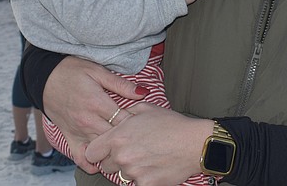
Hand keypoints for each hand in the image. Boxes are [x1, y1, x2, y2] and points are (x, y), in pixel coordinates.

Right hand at [43, 56, 147, 172]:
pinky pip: (80, 157)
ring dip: (115, 149)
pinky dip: (92, 163)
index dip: (138, 122)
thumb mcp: (98, 71)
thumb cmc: (73, 71)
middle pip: (115, 137)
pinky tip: (104, 161)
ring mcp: (77, 131)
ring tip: (127, 146)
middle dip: (129, 137)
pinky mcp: (69, 137)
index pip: (125, 120)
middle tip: (140, 134)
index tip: (146, 121)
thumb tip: (143, 92)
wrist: (45, 78)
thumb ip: (121, 84)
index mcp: (97, 103)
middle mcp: (87, 121)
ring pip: (101, 149)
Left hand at [86, 102, 212, 185]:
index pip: (91, 152)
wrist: (195, 143)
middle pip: (106, 165)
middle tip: (135, 151)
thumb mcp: (147, 109)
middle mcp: (122, 156)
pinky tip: (155, 167)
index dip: (99, 151)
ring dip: (131, 169)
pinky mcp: (146, 184)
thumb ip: (126, 112)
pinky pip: (136, 183)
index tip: (107, 150)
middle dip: (116, 159)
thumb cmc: (173, 124)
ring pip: (122, 175)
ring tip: (149, 157)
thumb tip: (118, 116)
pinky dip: (144, 177)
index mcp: (118, 137)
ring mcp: (133, 172)